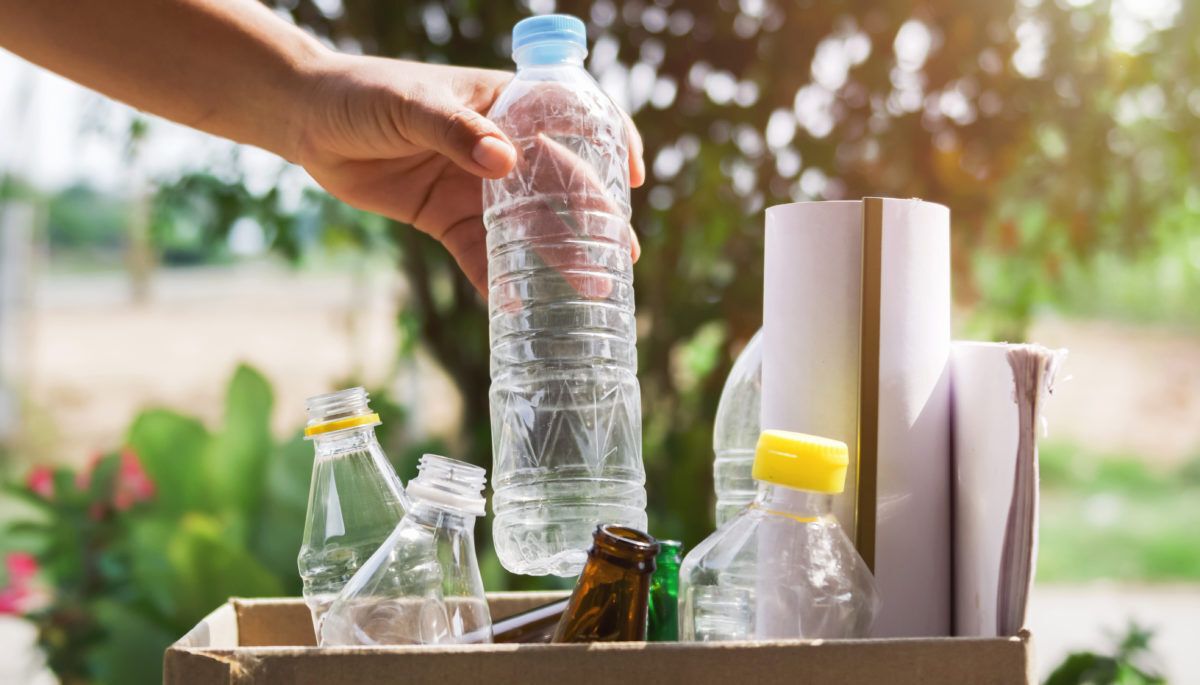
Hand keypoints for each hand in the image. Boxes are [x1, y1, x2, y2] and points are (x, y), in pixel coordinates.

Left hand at [294, 52, 645, 294]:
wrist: (307, 121)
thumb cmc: (364, 94)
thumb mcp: (411, 105)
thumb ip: (456, 132)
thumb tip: (504, 162)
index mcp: (505, 104)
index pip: (574, 116)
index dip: (611, 142)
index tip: (631, 178)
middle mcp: (501, 147)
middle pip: (559, 185)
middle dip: (594, 221)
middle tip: (621, 259)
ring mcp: (476, 187)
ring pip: (528, 227)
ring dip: (558, 258)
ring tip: (589, 290)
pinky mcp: (448, 219)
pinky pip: (480, 255)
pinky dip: (497, 282)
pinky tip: (516, 308)